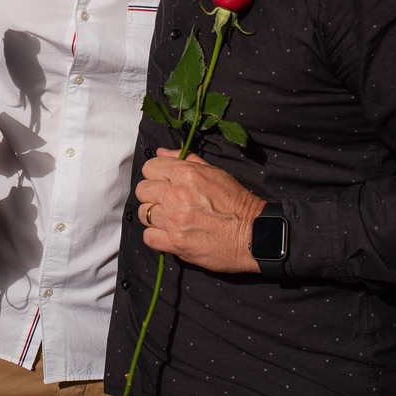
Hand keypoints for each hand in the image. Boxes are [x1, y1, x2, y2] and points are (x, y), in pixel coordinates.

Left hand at [135, 148, 265, 272]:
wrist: (253, 234)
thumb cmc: (236, 202)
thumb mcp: (215, 172)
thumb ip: (186, 160)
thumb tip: (161, 152)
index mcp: (186, 173)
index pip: (149, 167)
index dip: (155, 175)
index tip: (164, 182)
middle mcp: (176, 195)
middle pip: (142, 190)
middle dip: (152, 195)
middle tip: (167, 202)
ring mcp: (174, 220)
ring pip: (143, 214)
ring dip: (154, 216)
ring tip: (170, 219)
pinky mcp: (175, 243)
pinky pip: (148, 237)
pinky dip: (156, 237)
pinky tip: (170, 234)